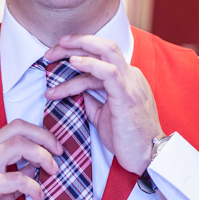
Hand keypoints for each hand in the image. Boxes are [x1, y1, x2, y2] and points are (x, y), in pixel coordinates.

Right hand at [0, 119, 61, 199]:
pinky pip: (16, 178)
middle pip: (18, 129)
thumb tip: (38, 165)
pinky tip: (39, 195)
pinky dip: (33, 185)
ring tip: (53, 171)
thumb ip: (17, 173)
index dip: (40, 134)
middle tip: (59, 153)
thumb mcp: (1, 186)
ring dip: (42, 156)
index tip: (55, 148)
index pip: (16, 128)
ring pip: (17, 145)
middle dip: (44, 137)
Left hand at [44, 35, 163, 174]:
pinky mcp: (126, 95)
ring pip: (106, 51)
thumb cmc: (128, 138)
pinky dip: (90, 64)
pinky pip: (108, 72)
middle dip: (76, 42)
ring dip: (77, 49)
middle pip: (103, 46)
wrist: (147, 156)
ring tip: (53, 55)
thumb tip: (78, 94)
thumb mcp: (104, 116)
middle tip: (51, 50)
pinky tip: (73, 63)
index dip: (77, 53)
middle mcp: (130, 76)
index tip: (56, 56)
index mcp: (126, 79)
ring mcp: (130, 83)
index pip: (101, 57)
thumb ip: (93, 101)